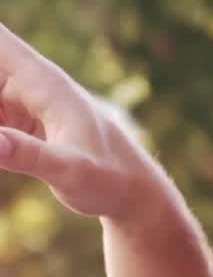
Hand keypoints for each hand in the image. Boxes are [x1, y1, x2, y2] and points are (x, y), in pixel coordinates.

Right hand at [0, 24, 174, 220]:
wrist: (135, 193)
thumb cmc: (111, 179)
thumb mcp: (70, 171)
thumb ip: (30, 155)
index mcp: (45, 82)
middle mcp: (32, 84)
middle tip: (0, 127)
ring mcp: (24, 102)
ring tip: (31, 143)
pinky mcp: (19, 121)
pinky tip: (7, 149)